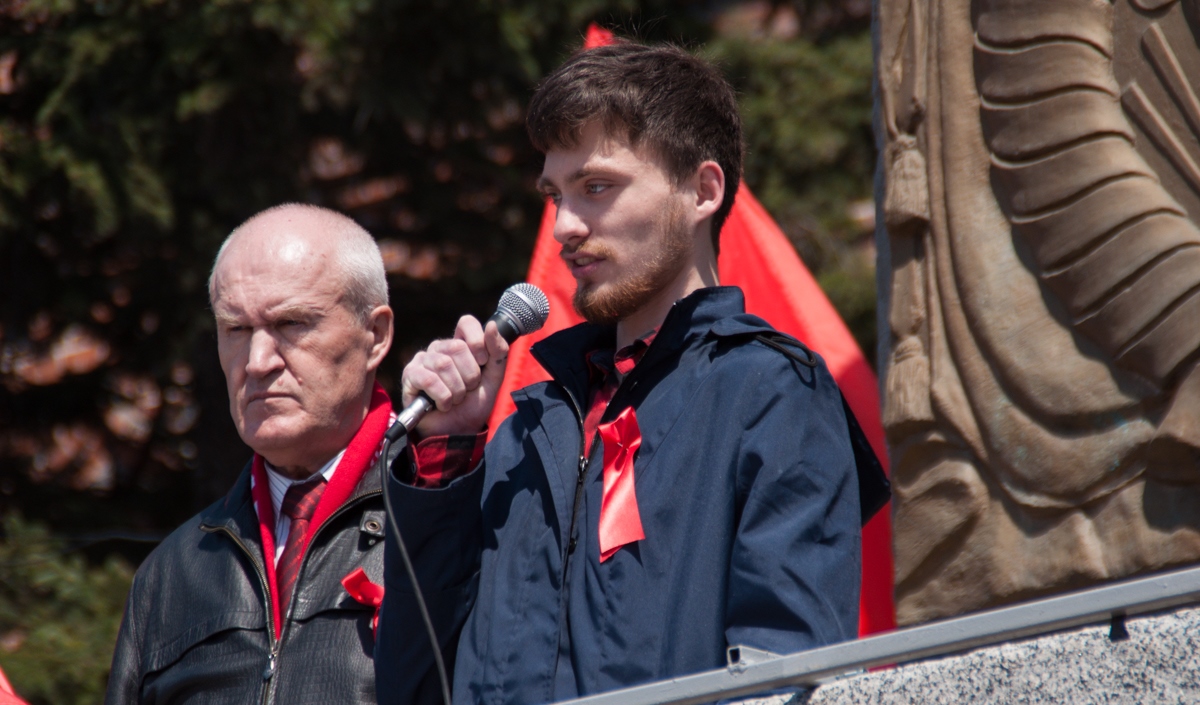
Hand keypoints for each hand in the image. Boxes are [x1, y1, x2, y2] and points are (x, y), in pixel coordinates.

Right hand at [400, 315, 508, 436]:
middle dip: (470, 376)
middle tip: (467, 390)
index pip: (466, 323)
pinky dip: (443, 397)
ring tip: (455, 399)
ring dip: (457, 390)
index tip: (482, 363)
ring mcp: (423, 360)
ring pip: (444, 364)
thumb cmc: (473, 404)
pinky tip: (443, 405)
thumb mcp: (493, 378)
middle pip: (458, 347)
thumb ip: (498, 352)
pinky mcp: (410, 376)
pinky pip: (430, 380)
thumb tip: (491, 325)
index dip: (478, 342)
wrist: (458, 431)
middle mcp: (439, 348)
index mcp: (459, 344)